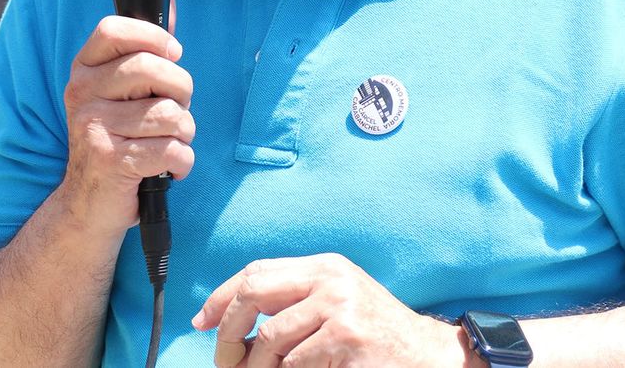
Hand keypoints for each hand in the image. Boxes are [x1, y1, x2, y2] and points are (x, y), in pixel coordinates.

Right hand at [61, 14, 194, 234]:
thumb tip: (171, 4)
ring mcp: (93, 128)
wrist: (88, 205)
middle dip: (182, 89)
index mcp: (84, 71)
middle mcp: (81, 94)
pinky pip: (171, 150)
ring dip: (185, 132)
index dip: (153, 36)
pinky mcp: (111, 161)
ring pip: (170, 114)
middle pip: (151, 67)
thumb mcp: (121, 94)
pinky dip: (182, 162)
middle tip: (178, 108)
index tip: (172, 54)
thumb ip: (144, 53)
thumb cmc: (118, 140)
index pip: (113, 29)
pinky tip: (169, 169)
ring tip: (171, 143)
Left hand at [194, 254, 467, 366]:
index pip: (256, 271)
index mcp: (323, 266)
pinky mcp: (346, 337)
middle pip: (254, 293)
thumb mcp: (335, 300)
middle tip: (225, 361)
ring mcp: (339, 306)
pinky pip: (296, 363)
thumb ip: (293, 300)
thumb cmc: (374, 331)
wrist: (424, 353)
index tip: (200, 322)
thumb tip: (228, 318)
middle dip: (228, 330)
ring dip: (255, 367)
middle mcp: (330, 278)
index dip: (221, 297)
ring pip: (270, 338)